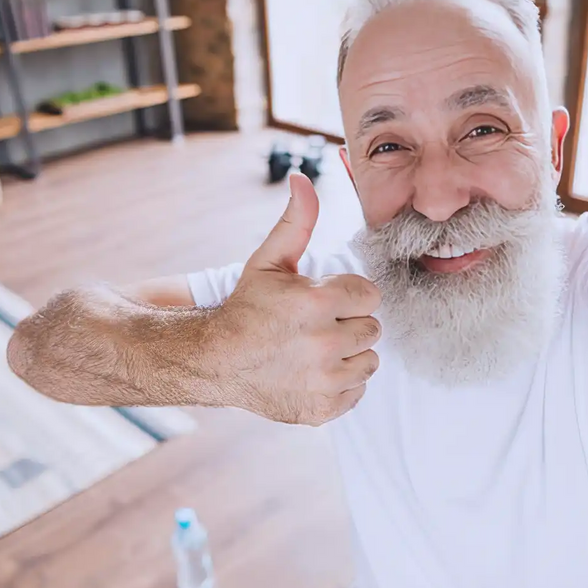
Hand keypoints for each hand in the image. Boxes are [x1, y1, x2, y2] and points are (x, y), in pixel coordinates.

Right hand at [208, 174, 382, 424]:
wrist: (215, 361)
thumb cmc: (246, 309)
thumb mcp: (268, 261)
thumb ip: (296, 221)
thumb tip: (303, 179)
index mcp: (318, 303)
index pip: (369, 295)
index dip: (345, 295)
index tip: (320, 301)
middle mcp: (325, 344)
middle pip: (371, 328)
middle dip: (347, 324)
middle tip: (314, 326)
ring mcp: (325, 380)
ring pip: (369, 361)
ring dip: (348, 354)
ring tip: (313, 349)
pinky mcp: (323, 408)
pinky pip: (358, 390)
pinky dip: (340, 383)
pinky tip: (312, 372)